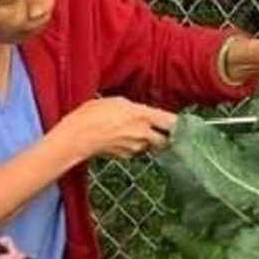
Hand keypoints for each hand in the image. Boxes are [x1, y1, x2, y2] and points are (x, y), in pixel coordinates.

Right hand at [52, 97, 175, 160]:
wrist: (77, 137)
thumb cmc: (93, 115)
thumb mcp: (117, 102)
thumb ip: (137, 109)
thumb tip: (144, 113)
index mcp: (143, 116)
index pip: (172, 122)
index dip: (179, 124)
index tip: (182, 124)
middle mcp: (144, 134)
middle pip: (165, 140)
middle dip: (164, 136)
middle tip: (160, 130)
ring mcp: (135, 148)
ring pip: (149, 145)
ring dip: (146, 140)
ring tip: (131, 130)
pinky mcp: (126, 157)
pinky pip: (135, 151)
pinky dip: (133, 146)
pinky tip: (119, 138)